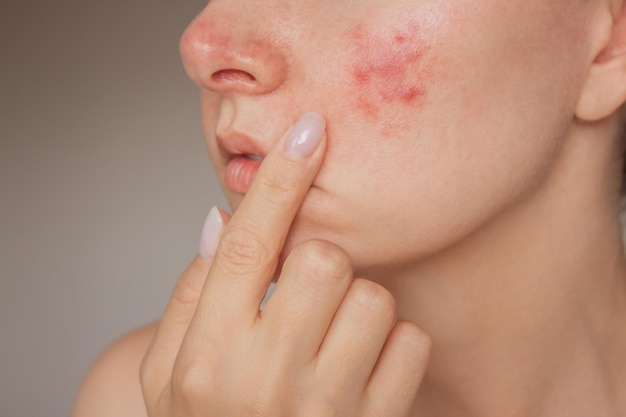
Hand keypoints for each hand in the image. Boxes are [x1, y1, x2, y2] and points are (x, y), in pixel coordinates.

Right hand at [140, 112, 431, 416]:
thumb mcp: (169, 373)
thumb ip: (190, 295)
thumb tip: (222, 220)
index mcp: (206, 358)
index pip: (246, 247)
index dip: (279, 180)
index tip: (309, 130)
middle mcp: (265, 379)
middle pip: (323, 259)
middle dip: (318, 262)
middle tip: (303, 290)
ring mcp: (327, 407)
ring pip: (374, 297)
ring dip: (356, 304)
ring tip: (330, 338)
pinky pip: (411, 341)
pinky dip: (393, 344)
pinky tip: (361, 368)